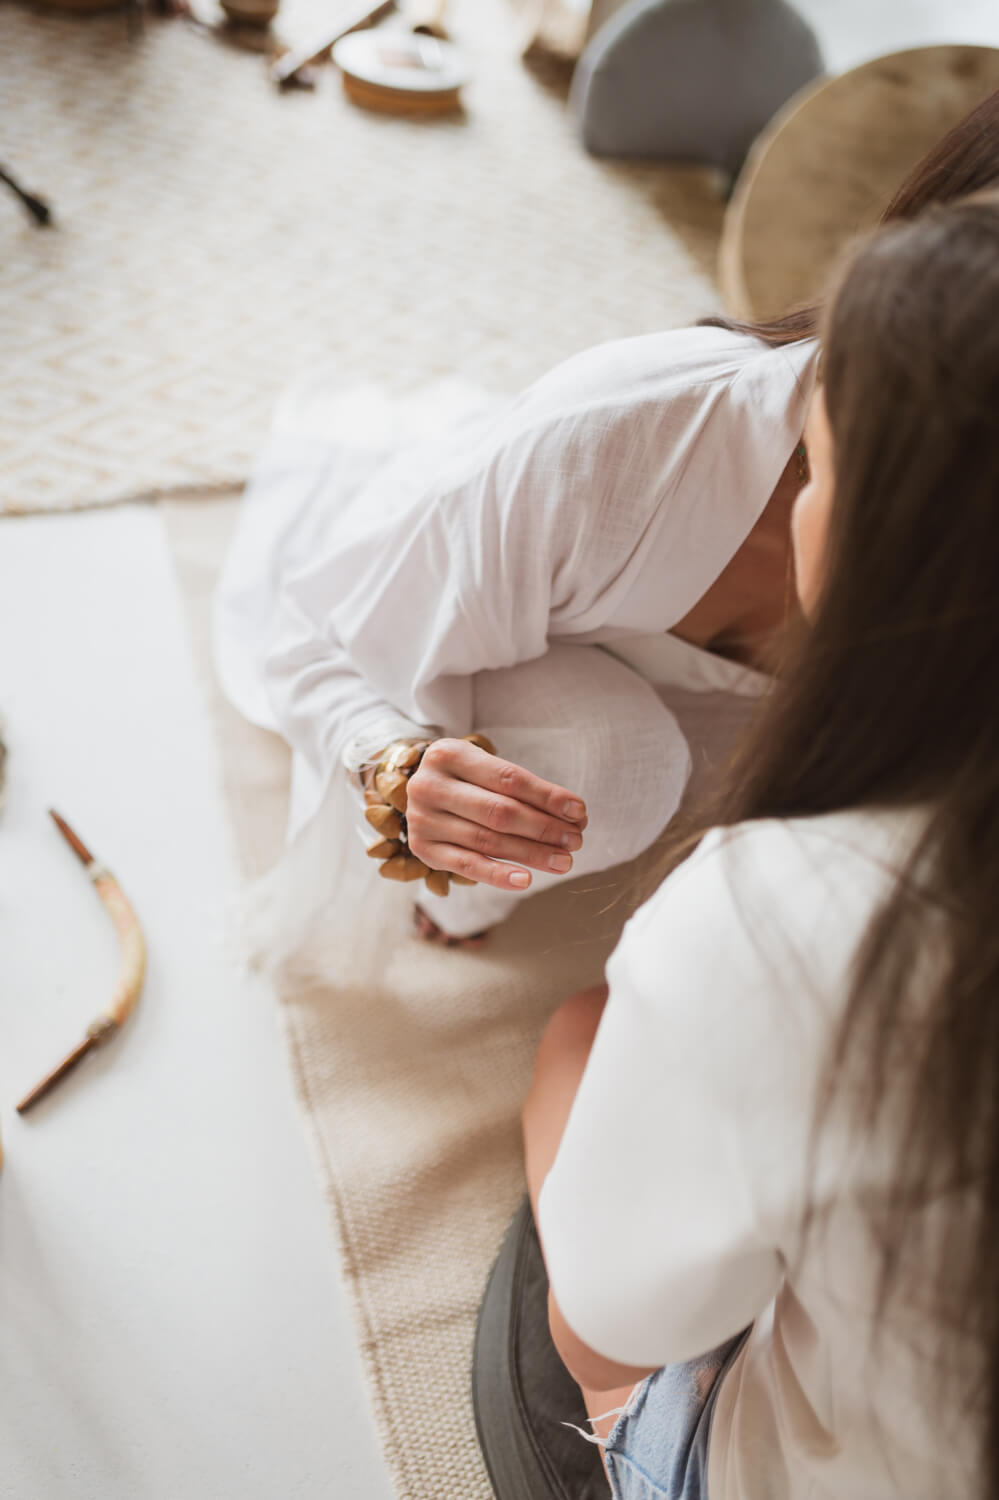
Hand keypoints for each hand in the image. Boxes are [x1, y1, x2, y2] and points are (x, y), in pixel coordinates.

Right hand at [405, 738, 586, 890]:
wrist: (424, 787)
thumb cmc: (466, 776)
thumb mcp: (486, 766)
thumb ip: (523, 790)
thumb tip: (573, 817)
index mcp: (448, 754)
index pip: (508, 778)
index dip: (547, 796)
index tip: (579, 811)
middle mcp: (429, 785)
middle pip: (499, 812)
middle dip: (544, 828)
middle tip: (575, 839)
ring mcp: (422, 819)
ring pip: (487, 841)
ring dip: (531, 853)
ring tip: (563, 861)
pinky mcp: (423, 849)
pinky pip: (466, 866)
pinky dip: (498, 874)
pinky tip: (526, 880)